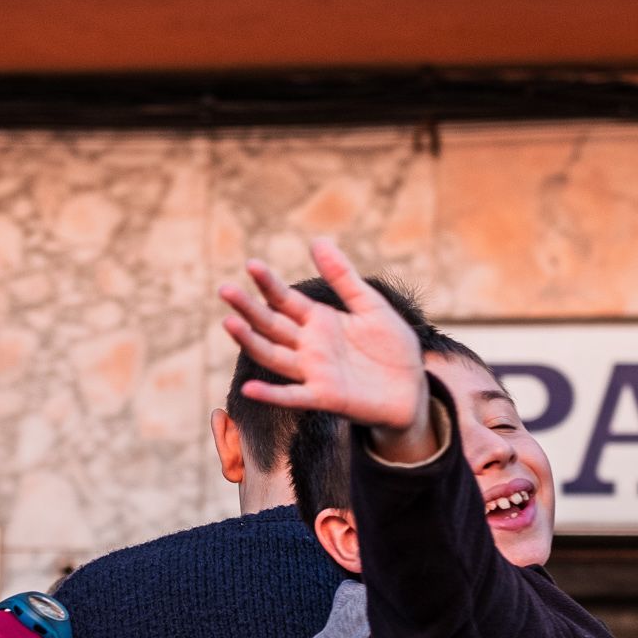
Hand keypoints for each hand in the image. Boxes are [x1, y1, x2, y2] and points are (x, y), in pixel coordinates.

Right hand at [218, 238, 435, 460]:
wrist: (412, 388)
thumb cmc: (391, 346)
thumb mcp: (370, 305)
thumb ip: (343, 277)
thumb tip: (317, 241)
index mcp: (317, 320)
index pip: (284, 299)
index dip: (268, 283)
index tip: (251, 264)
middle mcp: (308, 345)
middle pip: (271, 324)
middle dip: (248, 308)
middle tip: (225, 289)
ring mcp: (313, 372)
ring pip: (273, 355)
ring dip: (250, 342)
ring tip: (229, 323)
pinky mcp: (325, 397)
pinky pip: (293, 396)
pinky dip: (271, 394)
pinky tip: (248, 388)